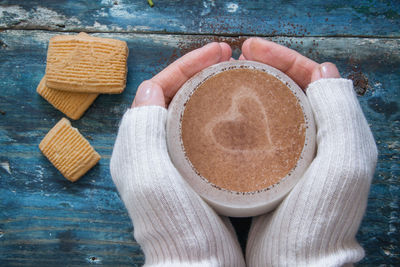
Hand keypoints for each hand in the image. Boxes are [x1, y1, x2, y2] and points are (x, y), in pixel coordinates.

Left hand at [111, 42, 245, 265]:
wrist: (197, 264)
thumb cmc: (171, 223)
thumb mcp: (147, 174)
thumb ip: (142, 130)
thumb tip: (152, 87)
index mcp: (138, 142)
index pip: (158, 88)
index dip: (186, 65)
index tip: (218, 53)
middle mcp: (153, 148)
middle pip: (177, 95)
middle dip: (201, 72)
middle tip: (231, 59)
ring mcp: (176, 159)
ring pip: (194, 111)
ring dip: (213, 90)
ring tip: (238, 77)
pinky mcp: (198, 172)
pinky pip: (208, 132)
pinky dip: (224, 116)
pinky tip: (243, 112)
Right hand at [242, 38, 376, 265]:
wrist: (293, 261)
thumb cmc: (321, 217)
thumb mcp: (345, 162)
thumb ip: (341, 113)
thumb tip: (323, 71)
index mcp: (335, 129)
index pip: (310, 77)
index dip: (282, 56)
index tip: (250, 48)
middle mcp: (313, 137)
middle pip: (286, 88)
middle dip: (261, 67)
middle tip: (232, 59)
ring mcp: (288, 152)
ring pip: (267, 107)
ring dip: (247, 88)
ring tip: (223, 79)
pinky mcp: (265, 167)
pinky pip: (251, 131)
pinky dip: (236, 117)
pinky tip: (220, 114)